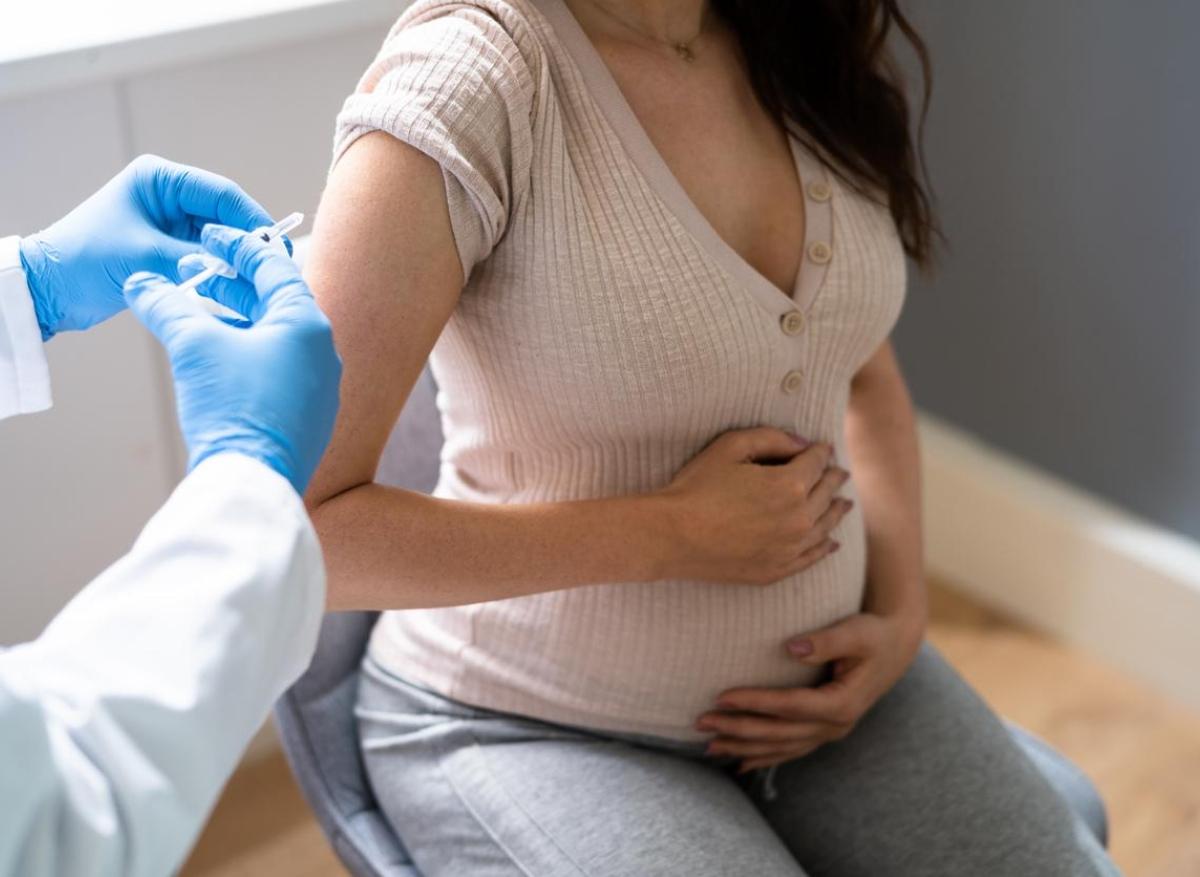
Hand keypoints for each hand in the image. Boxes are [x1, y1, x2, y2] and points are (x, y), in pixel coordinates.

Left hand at [19, 154, 272, 339]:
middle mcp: (168, 195)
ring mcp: (169, 222)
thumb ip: (202, 258)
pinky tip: (232, 285)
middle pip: (225, 215)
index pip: (222, 193)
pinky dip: (217, 270)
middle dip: (246, 241)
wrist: (50, 289)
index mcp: (159, 179)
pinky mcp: (168, 246)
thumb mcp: (150, 257)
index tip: (274, 246)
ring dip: (232, 259)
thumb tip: (246, 263)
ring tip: (253, 280)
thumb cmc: (87, 261)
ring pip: (218, 238)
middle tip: (272, 267)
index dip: (252, 219)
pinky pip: (205, 256)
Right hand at [122, 224, 340, 493]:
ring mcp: (320, 387)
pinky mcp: (307, 416)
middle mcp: (323, 352)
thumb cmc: (232, 406)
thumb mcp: (193, 344)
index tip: (208, 236)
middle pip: (277, 302)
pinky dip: (247, 352)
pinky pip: (278, 369)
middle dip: (234, 284)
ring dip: (237, 320)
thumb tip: (141, 283)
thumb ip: (167, 305)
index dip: (237, 245)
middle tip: (196, 272)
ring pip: (276, 337)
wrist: (250, 481)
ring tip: (198, 312)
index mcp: (307, 324)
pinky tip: (217, 357)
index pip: (274, 266)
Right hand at [656, 428, 852, 584]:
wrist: (672, 536)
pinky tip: (831, 542)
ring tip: (845, 504)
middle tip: (840, 473)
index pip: (817, 462)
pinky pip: (811, 558)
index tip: (822, 448)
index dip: (821, 451)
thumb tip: (802, 443)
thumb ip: (771, 437)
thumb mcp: (730, 446)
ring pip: (825, 526)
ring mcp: (790, 549)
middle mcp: (799, 519)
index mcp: (791, 485)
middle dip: (834, 479)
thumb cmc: (696, 486)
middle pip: (826, 493)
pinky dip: (825, 547)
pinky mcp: (776, 571)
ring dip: (837, 511)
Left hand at [695, 610, 923, 770]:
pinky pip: (790, 750)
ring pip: (781, 747)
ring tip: (708, 746)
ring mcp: (830, 733)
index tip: (722, 696)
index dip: (755, 702)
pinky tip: (739, 763)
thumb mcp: (856, 632)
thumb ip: (826, 640)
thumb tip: (793, 647)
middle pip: (779, 733)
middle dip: (738, 729)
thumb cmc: (873, 634)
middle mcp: (836, 726)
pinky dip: (764, 757)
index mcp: (842, 704)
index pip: (790, 706)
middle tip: (701, 721)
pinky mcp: (824, 731)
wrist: (894, 647)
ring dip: (744, 747)